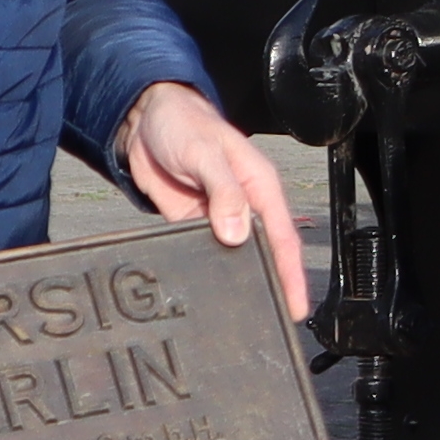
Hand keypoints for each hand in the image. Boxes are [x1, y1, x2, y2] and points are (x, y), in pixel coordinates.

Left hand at [120, 80, 313, 324]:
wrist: (144, 120)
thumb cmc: (184, 124)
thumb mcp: (206, 154)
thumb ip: (224, 192)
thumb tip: (237, 233)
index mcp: (259, 187)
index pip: (282, 238)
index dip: (292, 274)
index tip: (296, 305)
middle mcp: (243, 206)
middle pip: (263, 253)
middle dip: (270, 284)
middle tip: (272, 319)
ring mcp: (217, 217)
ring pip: (233, 256)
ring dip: (236, 279)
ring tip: (240, 313)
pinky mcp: (191, 222)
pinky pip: (201, 250)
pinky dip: (204, 268)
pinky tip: (204, 288)